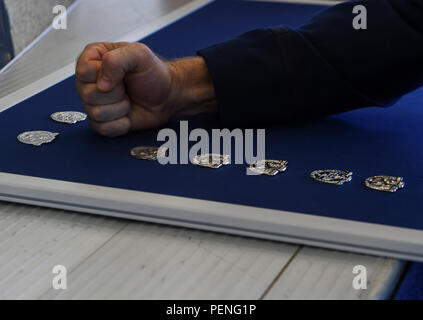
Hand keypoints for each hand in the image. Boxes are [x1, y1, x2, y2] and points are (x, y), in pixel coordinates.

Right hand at [76, 42, 216, 136]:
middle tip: (127, 88)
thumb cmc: (154, 74)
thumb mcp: (139, 54)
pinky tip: (128, 115)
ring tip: (128, 100)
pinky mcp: (102, 122)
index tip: (121, 74)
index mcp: (93, 59)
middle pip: (86, 94)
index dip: (103, 75)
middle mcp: (90, 81)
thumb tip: (100, 84)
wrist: (168, 96)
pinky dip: (120, 123)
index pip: (83, 71)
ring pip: (94, 113)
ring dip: (119, 109)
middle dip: (114, 93)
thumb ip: (116, 60)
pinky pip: (102, 128)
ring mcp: (94, 103)